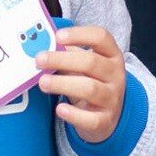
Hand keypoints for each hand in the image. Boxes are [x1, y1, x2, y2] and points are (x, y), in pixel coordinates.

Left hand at [36, 25, 127, 142]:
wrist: (108, 115)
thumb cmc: (92, 82)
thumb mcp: (85, 65)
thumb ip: (68, 54)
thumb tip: (45, 47)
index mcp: (111, 55)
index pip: (101, 37)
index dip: (79, 34)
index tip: (57, 36)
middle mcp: (115, 75)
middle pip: (91, 62)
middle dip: (62, 60)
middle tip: (39, 60)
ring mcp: (112, 98)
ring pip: (90, 89)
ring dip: (63, 84)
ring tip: (43, 82)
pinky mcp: (105, 120)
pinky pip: (91, 119)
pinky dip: (74, 115)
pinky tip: (60, 109)